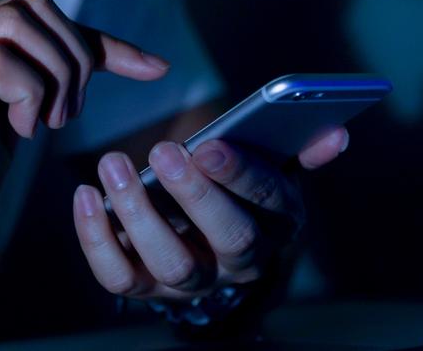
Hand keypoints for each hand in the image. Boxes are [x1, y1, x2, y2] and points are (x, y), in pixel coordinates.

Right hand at [0, 0, 168, 229]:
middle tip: (69, 111)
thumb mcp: (30, 116)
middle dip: (75, 56)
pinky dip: (29, 98)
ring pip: (18, 21)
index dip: (103, 41)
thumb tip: (158, 65)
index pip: (47, 13)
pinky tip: (21, 131)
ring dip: (56, 75)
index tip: (155, 69)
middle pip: (34, 2)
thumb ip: (72, 82)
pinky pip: (1, 63)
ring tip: (49, 122)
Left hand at [73, 127, 348, 300]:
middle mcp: (239, 260)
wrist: (210, 247)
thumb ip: (300, 153)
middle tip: (165, 151)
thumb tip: (336, 133)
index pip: (268, 202)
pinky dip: (96, 240)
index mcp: (275, 224)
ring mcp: (191, 279)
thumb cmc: (241, 198)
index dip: (242, 175)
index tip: (211, 145)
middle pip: (227, 237)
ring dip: (138, 213)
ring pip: (170, 261)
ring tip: (113, 164)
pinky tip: (86, 196)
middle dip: (196, 195)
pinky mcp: (146, 287)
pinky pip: (119, 276)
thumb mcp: (275, 174)